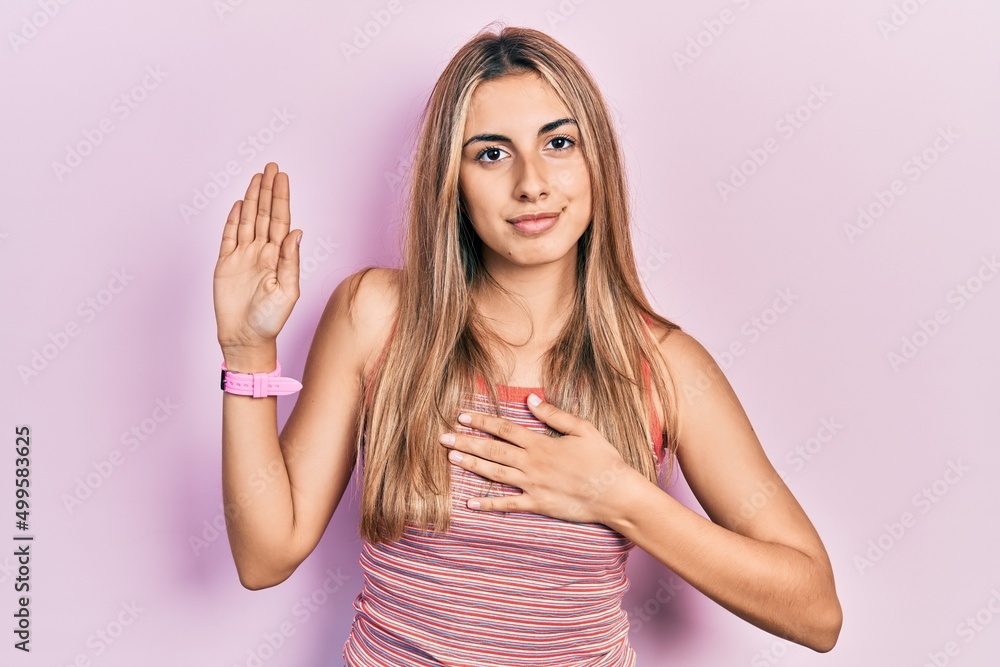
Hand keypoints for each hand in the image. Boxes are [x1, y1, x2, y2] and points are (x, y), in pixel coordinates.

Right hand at [213, 162, 301, 353]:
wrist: (246, 338)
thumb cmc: (271, 320)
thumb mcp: (287, 292)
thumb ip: (291, 261)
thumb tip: (297, 233)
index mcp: (279, 257)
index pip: (281, 220)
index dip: (281, 197)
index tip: (281, 177)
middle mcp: (262, 252)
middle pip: (265, 214)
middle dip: (268, 190)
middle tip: (271, 167)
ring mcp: (243, 257)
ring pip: (248, 220)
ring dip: (252, 199)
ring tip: (256, 177)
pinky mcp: (226, 264)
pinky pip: (229, 236)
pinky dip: (233, 219)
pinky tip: (240, 204)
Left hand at [438, 394, 639, 524]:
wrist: (615, 493)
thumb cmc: (603, 459)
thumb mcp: (582, 429)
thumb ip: (554, 414)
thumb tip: (530, 399)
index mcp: (541, 443)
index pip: (504, 429)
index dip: (481, 422)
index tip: (462, 416)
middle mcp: (532, 464)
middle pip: (493, 450)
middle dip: (467, 442)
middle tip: (442, 436)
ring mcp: (532, 486)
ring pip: (495, 474)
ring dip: (472, 465)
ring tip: (451, 457)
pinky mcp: (537, 505)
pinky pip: (508, 505)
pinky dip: (488, 504)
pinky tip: (470, 503)